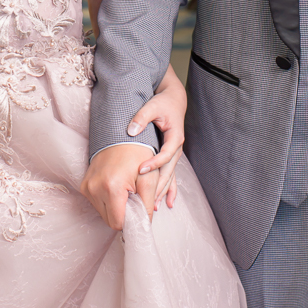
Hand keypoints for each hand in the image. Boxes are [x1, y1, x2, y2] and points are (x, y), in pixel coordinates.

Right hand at [81, 142, 159, 229]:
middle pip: (110, 221)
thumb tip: (144, 226)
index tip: (138, 209)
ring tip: (125, 190)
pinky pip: (97, 203)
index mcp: (111, 187)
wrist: (121, 134)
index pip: (118, 223)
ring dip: (115, 207)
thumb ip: (148, 206)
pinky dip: (108, 201)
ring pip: (103, 213)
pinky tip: (116, 187)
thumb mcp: (150, 179)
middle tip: (133, 197)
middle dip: (123, 214)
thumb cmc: (138, 154)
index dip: (131, 220)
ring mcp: (87, 187)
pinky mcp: (84, 185)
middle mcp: (94, 188)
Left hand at [128, 77, 186, 209]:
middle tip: (147, 201)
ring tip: (154, 207)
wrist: (174, 100)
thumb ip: (142, 117)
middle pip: (168, 171)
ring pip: (169, 176)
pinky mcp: (170, 155)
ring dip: (162, 191)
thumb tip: (131, 131)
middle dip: (158, 187)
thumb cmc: (163, 103)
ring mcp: (175, 153)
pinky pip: (171, 175)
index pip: (165, 154)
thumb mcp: (152, 106)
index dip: (154, 163)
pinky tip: (167, 202)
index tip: (141, 170)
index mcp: (174, 137)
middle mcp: (176, 148)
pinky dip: (169, 189)